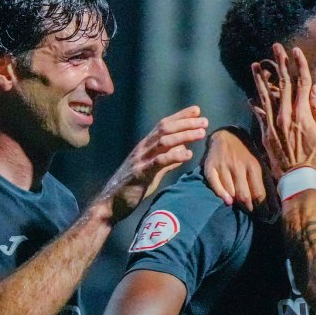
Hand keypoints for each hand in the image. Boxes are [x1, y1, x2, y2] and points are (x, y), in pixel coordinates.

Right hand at [97, 106, 207, 221]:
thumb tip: (183, 150)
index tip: (197, 111)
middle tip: (204, 121)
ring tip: (201, 134)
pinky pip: (158, 161)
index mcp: (145, 146)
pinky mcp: (140, 173)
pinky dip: (174, 156)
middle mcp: (142, 148)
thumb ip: (167, 160)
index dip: (180, 116)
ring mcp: (140, 159)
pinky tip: (188, 154)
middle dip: (186, 123)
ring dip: (184, 135)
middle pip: (165, 128)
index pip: (164, 125)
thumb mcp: (153, 171)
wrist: (110, 203)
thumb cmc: (132, 187)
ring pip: (163, 141)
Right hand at [202, 127, 267, 209]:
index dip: (262, 208)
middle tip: (252, 214)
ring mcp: (223, 167)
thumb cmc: (246, 153)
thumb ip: (264, 179)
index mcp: (253, 166)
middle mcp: (238, 167)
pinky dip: (221, 195)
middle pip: (244, 195)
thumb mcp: (259, 162)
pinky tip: (228, 201)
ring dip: (237, 203)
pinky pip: (215, 185)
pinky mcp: (210, 167)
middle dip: (249, 209)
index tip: (265, 217)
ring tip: (241, 207)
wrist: (226, 135)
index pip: (259, 193)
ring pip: (230, 192)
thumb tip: (274, 202)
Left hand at [251, 43, 315, 179]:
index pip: (301, 83)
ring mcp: (273, 123)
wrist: (297, 177)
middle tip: (275, 48)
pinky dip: (254, 104)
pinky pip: (258, 114)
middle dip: (280, 64)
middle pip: (283, 84)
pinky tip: (250, 96)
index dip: (299, 65)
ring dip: (260, 79)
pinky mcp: (265, 133)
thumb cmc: (315, 156)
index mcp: (302, 113)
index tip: (296, 51)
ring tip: (255, 65)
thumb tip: (315, 88)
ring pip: (265, 95)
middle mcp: (285, 115)